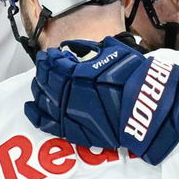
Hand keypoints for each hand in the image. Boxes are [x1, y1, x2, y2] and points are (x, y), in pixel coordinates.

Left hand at [24, 37, 178, 164]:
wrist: (148, 110)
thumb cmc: (136, 80)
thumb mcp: (116, 52)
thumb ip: (92, 49)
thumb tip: (76, 48)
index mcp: (75, 72)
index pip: (52, 63)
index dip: (50, 58)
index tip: (51, 55)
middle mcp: (67, 92)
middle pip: (45, 80)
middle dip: (44, 72)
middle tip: (46, 67)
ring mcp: (67, 112)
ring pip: (42, 99)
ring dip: (39, 89)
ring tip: (40, 84)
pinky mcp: (72, 130)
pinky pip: (46, 122)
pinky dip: (36, 114)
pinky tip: (31, 107)